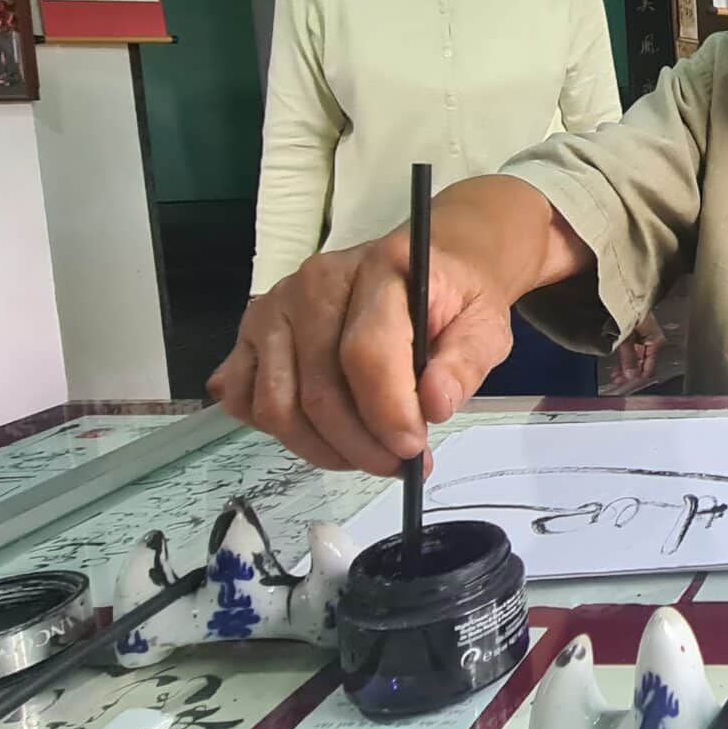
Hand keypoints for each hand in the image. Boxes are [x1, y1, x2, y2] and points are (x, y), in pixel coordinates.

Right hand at [209, 231, 515, 474]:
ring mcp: (275, 308)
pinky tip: (322, 432)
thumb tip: (434, 404)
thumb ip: (464, 362)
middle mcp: (314, 284)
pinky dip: (277, 430)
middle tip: (397, 464)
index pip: (366, 352)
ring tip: (366, 454)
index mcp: (379, 270)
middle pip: (318, 390)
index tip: (413, 451)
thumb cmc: (453, 296)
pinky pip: (243, 398)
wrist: (427, 264)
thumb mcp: (485, 323)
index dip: (387, 413)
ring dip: (322, 448)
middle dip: (360, 445)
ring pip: (277, 405)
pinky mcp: (251, 333)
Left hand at [611, 311, 666, 387]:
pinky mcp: (636, 333)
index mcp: (655, 340)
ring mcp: (644, 337)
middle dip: (630, 374)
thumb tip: (631, 376)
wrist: (624, 293)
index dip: (637, 378)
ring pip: (637, 359)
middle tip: (617, 380)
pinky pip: (633, 351)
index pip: (650, 368)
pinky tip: (617, 364)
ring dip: (626, 368)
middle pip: (643, 364)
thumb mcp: (627, 337)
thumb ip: (629, 358)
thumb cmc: (629, 309)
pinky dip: (625, 359)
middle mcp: (652, 340)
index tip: (626, 384)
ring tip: (615, 374)